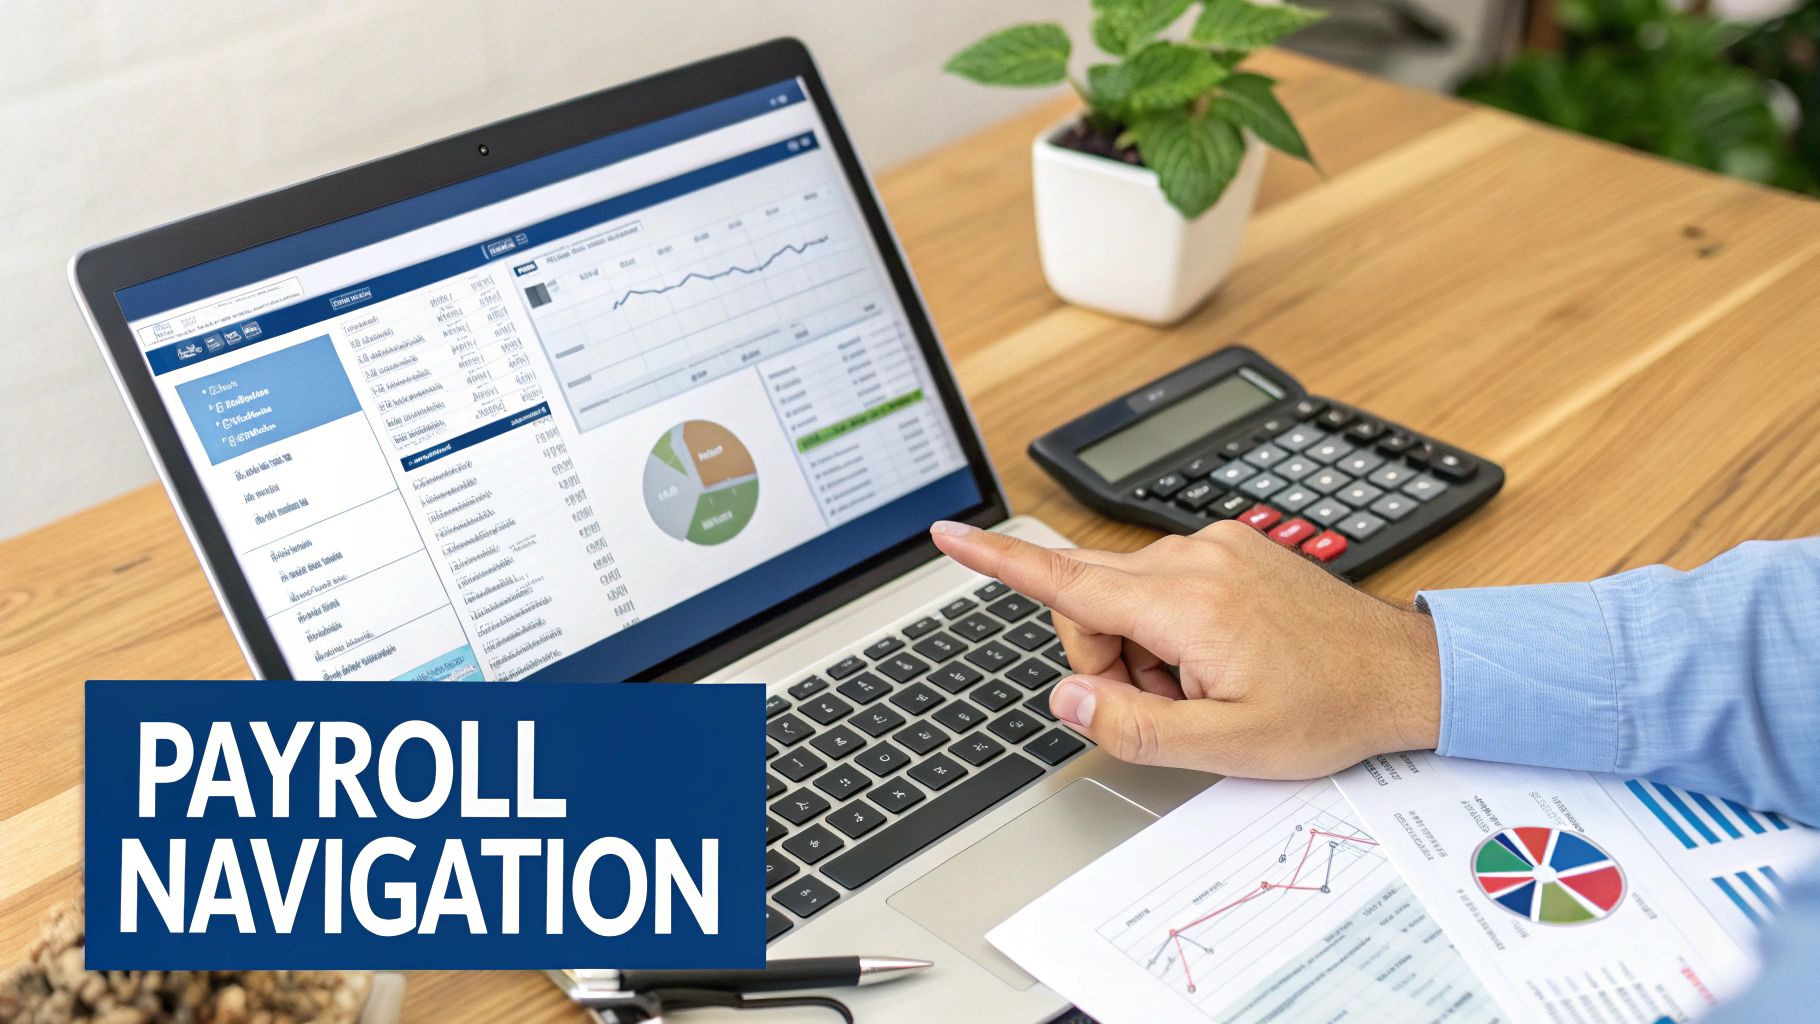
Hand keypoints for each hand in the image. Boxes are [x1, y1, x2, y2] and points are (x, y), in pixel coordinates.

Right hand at [928, 519, 1441, 777]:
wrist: (1403, 674)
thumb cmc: (1329, 709)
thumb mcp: (1226, 746)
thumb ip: (1133, 726)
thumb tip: (1065, 698)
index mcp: (1188, 602)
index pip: (1066, 578)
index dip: (997, 560)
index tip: (949, 536)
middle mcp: (1196, 557)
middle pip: (1091, 597)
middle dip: (1107, 658)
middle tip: (1167, 705)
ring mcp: (1215, 547)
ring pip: (1125, 596)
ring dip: (1143, 649)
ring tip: (1205, 686)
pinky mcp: (1229, 548)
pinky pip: (1163, 586)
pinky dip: (1171, 629)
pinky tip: (1217, 659)